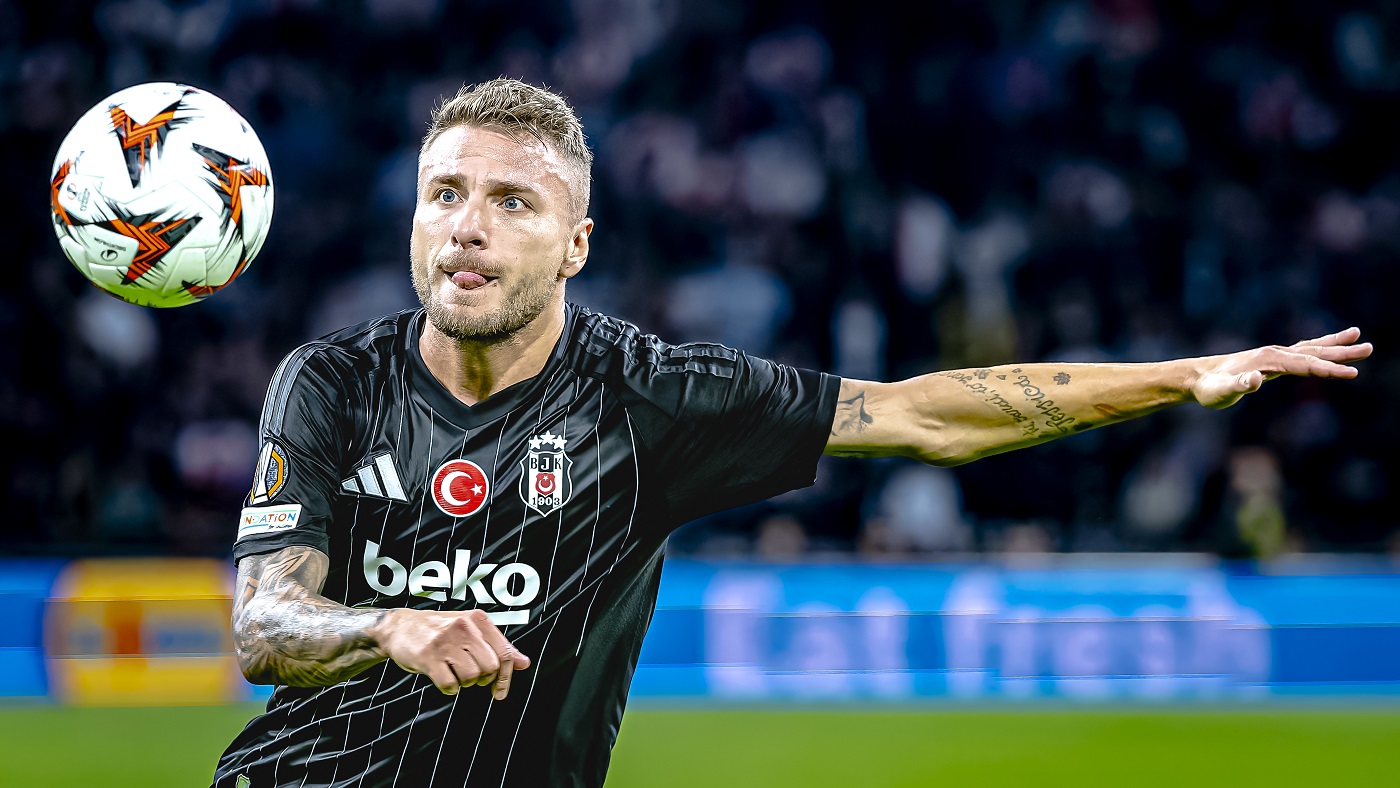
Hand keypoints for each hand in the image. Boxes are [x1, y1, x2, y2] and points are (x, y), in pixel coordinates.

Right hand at [373, 608, 530, 699]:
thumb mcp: (470, 630)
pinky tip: (443, 678)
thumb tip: (524, 663)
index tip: (499, 691)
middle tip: (471, 677)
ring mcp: (445, 642)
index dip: (505, 676)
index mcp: (478, 620)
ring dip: (465, 683)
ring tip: (455, 673)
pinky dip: (449, 689)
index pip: (504, 653)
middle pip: (490, 667)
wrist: (399, 627)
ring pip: (472, 677)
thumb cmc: (439, 630)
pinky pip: (450, 685)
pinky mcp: (428, 657)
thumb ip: (497, 645)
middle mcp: (464, 627)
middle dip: (483, 679)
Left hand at [1191, 327, 1372, 409]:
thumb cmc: (1208, 389)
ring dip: (1334, 345)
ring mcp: (1273, 355)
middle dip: (1341, 352)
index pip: (1305, 366)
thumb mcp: (1220, 392)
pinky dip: (1317, 348)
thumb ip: (1238, 386)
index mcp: (1268, 361)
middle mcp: (1273, 353)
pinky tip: (1328, 346)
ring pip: (1310, 348)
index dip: (1329, 370)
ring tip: (1358, 336)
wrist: (1196, 378)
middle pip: (1314, 352)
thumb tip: (1255, 380)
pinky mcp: (1271, 360)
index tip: (1352, 374)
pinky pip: (1301, 352)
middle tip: (1369, 347)